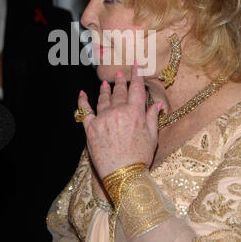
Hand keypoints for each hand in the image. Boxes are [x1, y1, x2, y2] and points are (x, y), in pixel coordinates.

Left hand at [78, 65, 160, 179]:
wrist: (123, 174)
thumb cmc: (140, 157)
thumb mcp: (153, 137)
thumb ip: (153, 118)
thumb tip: (158, 104)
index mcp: (135, 113)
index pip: (136, 90)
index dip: (136, 77)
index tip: (135, 67)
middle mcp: (118, 112)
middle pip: (119, 92)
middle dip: (120, 82)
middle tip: (120, 75)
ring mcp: (103, 119)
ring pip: (103, 99)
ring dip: (105, 90)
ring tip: (105, 83)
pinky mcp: (90, 128)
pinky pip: (85, 111)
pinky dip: (82, 101)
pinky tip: (82, 94)